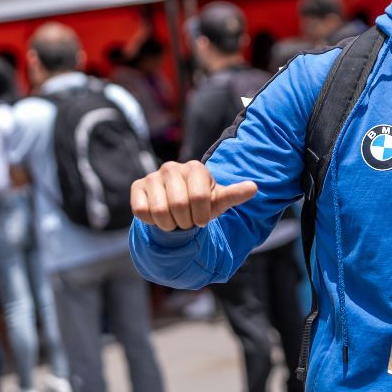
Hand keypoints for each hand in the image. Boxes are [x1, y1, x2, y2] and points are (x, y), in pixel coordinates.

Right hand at [131, 160, 256, 230]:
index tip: (202, 218)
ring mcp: (153, 176)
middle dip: (185, 221)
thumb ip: (235, 195)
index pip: (200, 197)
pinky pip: (142, 211)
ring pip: (159, 211)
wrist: (178, 210)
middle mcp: (172, 167)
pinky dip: (152, 222)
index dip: (201, 215)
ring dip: (169, 224)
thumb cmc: (202, 204)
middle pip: (179, 205)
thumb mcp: (219, 201)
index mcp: (195, 168)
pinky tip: (159, 216)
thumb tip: (254, 188)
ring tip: (174, 219)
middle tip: (187, 220)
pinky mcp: (137, 186)